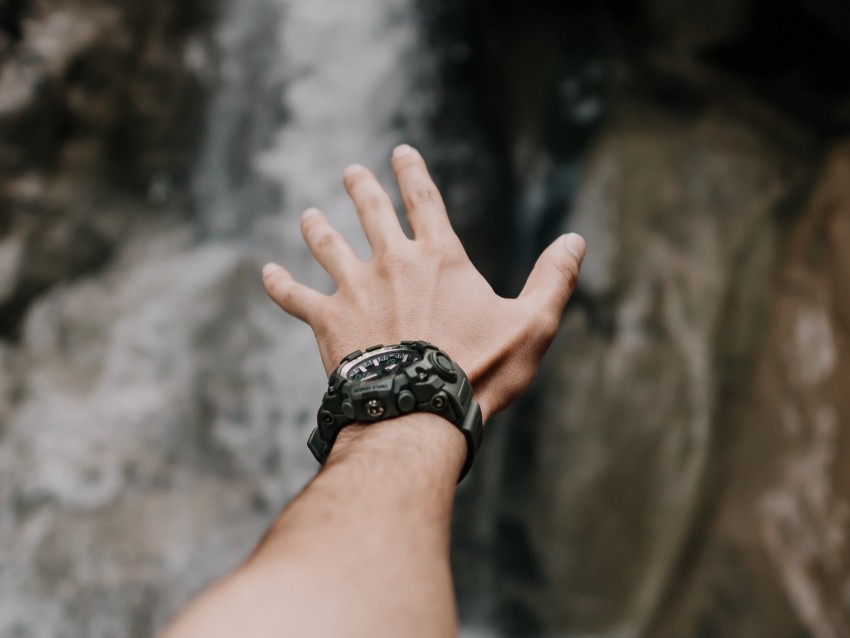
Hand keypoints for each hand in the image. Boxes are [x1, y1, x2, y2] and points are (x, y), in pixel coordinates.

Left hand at [262, 145, 584, 420]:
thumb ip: (553, 279)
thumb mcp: (533, 324)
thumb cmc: (480, 370)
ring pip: (328, 245)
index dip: (413, 173)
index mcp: (439, 257)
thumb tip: (576, 240)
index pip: (424, 200)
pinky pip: (294, 296)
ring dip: (317, 227)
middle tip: (350, 172)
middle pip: (371, 212)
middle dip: (361, 188)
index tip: (400, 151)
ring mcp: (354, 289)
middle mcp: (392, 261)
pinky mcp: (326, 321)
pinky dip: (278, 284)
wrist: (419, 410)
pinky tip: (266, 273)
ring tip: (308, 215)